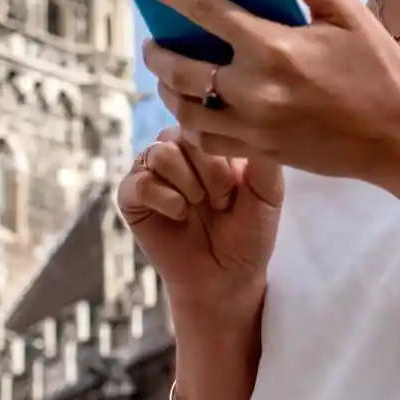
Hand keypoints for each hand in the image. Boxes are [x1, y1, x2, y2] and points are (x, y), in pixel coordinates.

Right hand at [115, 126, 282, 306]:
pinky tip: (180, 215)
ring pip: (160, 153)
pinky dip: (165, 199)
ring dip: (188, 184)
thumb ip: (264, 160)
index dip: (227, 154)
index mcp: (209, 143)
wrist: (226, 278)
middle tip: (222, 202)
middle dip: (211, 171)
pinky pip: (140, 182)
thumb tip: (257, 122)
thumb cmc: (248, 234)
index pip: (210, 121)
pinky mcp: (131, 197)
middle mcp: (177, 150)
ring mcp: (151, 171)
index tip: (239, 186)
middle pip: (184, 133)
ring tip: (200, 207)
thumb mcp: (268, 194)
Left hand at [127, 0, 399, 182]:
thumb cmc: (379, 70)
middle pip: (179, 67)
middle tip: (154, 41)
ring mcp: (255, 126)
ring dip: (169, 90)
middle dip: (156, 51)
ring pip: (185, 109)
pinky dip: (192, 125)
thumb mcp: (346, 13)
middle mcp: (255, 89)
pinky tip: (197, 110)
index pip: (202, 8)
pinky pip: (207, 141)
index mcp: (273, 46)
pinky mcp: (261, 152)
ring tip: (171, 76)